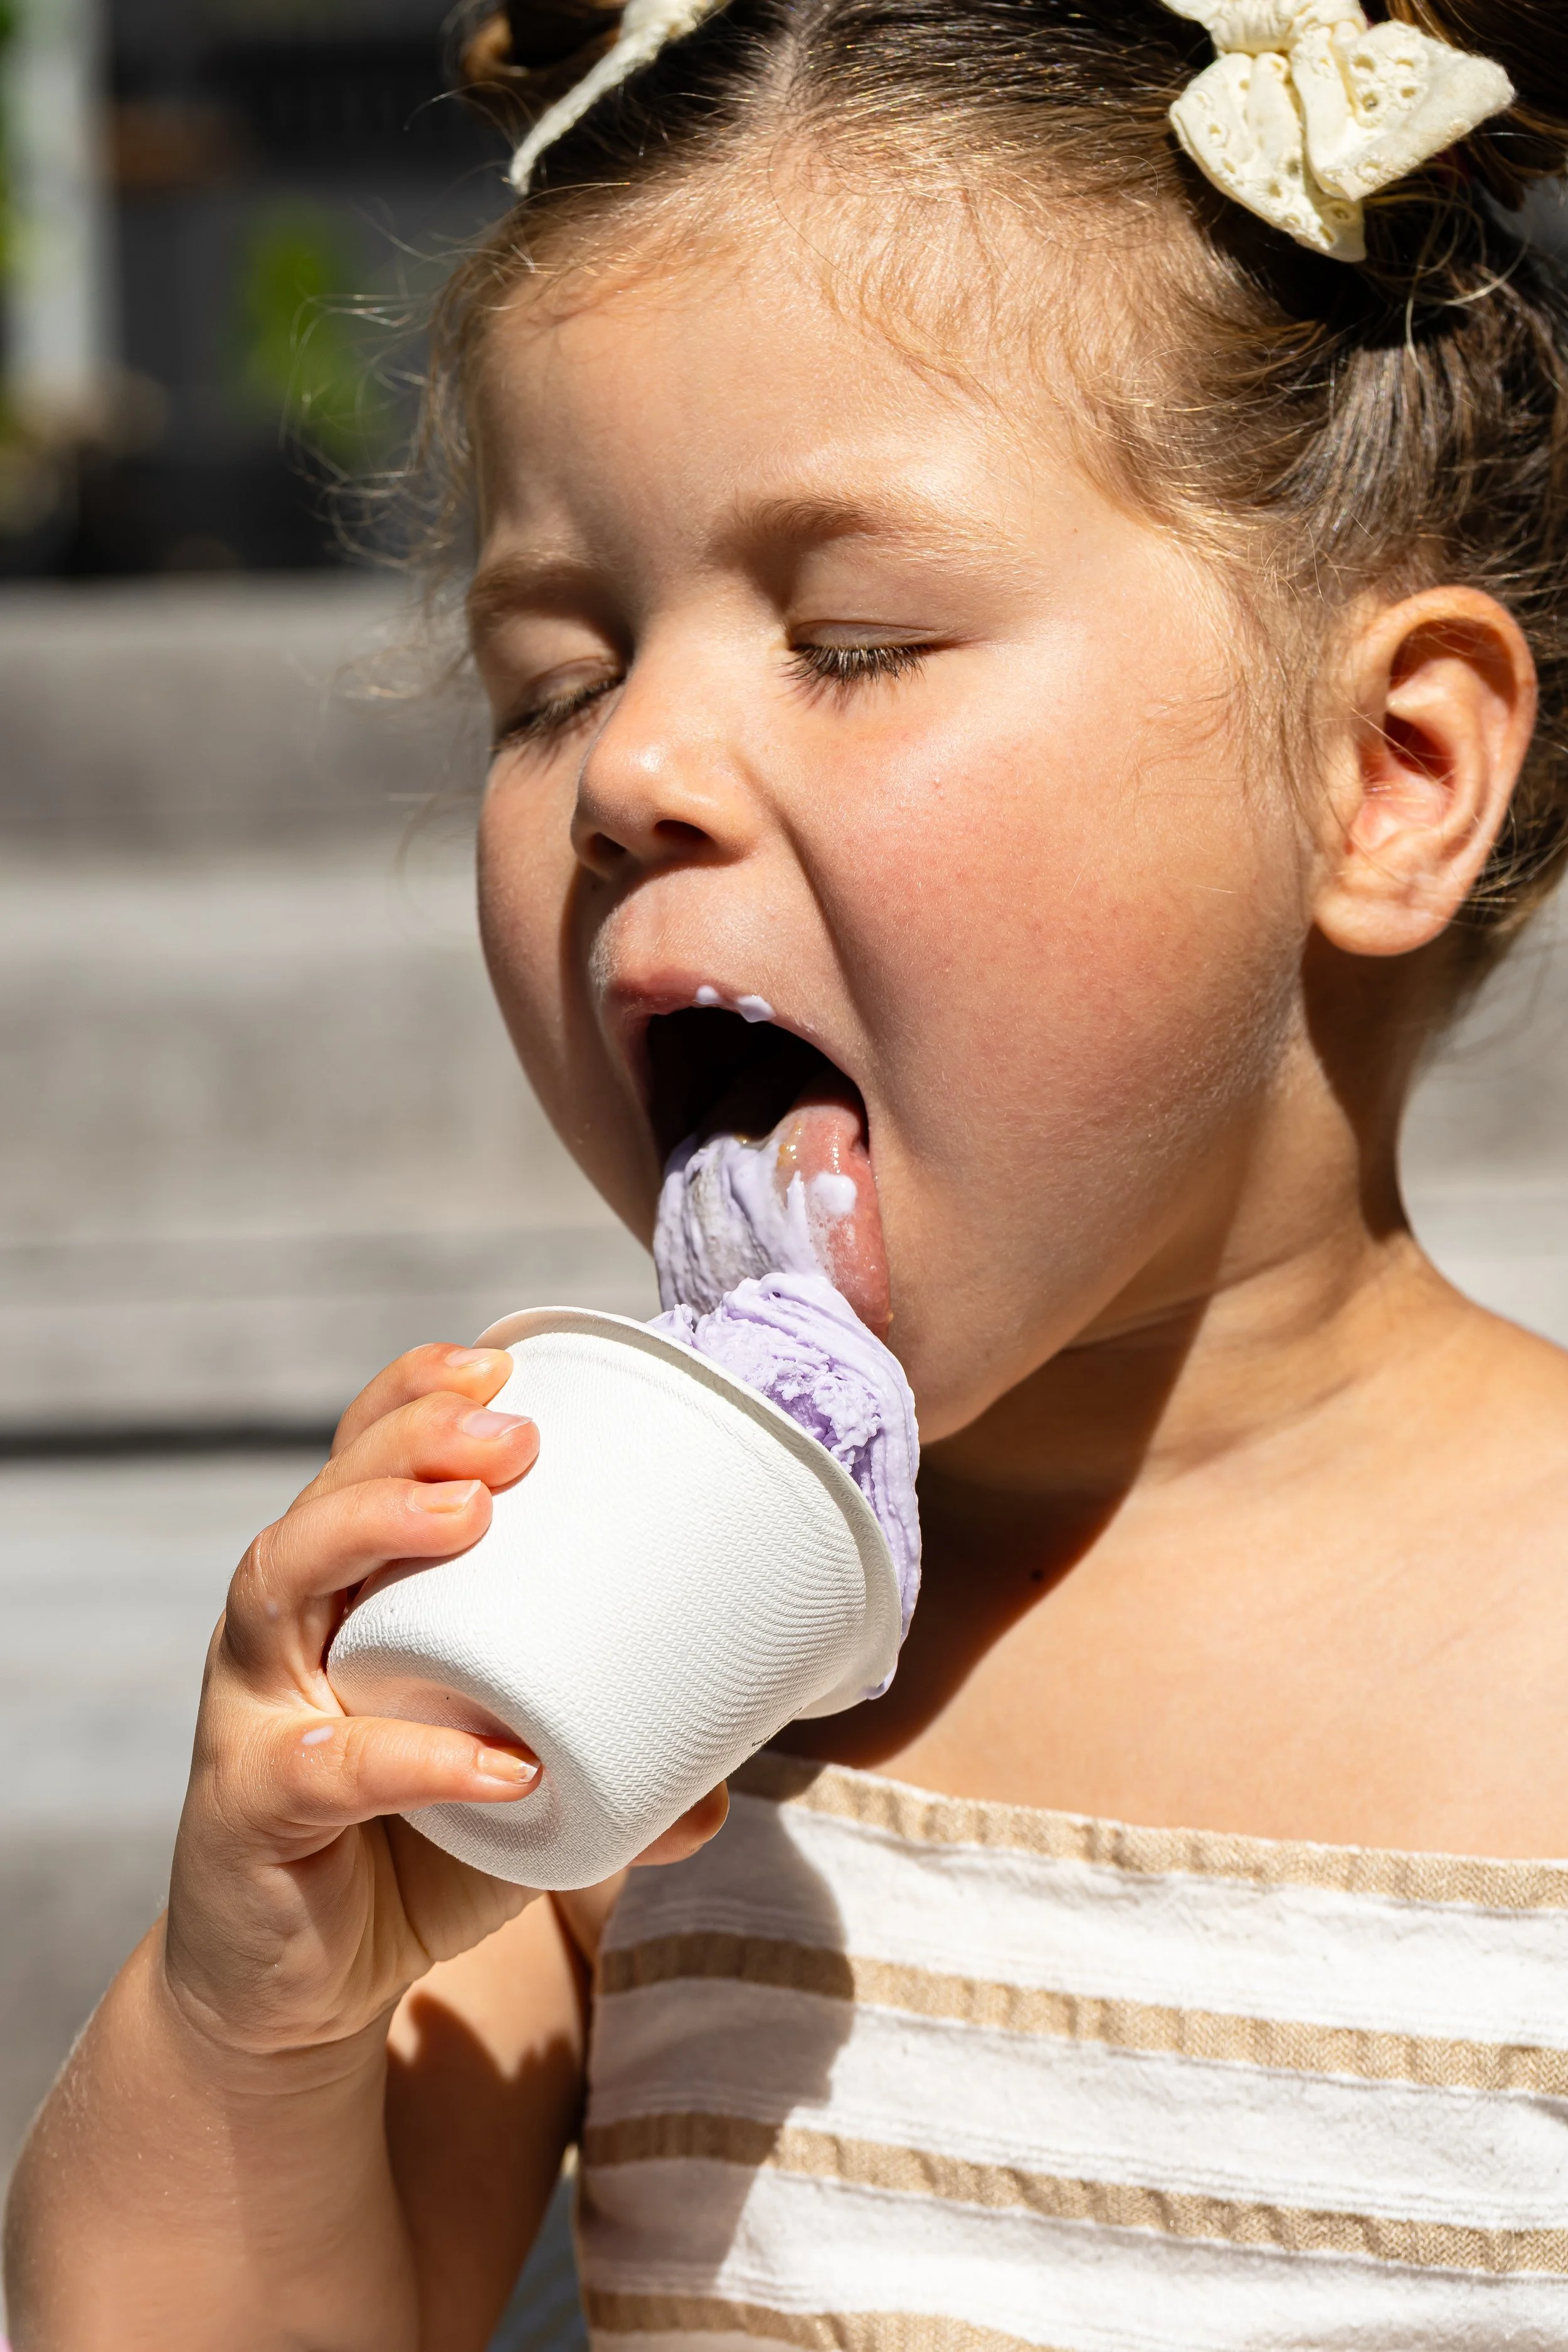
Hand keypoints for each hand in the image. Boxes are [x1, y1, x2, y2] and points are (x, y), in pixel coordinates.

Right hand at [162, 1343, 724, 2061]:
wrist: (291, 1991)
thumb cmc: (403, 1851)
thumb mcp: (512, 1800)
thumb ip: (607, 1779)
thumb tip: (722, 1789)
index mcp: (342, 1598)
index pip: (359, 1462)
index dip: (414, 1400)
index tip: (502, 1368)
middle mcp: (281, 1633)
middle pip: (321, 1500)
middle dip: (408, 1444)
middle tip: (511, 1437)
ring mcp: (249, 1714)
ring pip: (277, 1587)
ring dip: (371, 1531)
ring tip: (470, 1513)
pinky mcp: (246, 1809)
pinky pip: (318, 1768)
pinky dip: (408, 1757)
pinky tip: (495, 1762)